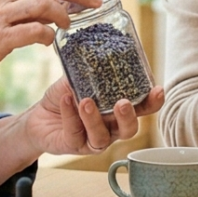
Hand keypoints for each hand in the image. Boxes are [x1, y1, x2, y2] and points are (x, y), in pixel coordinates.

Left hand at [21, 76, 164, 157]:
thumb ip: (89, 71)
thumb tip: (97, 51)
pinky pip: (75, 133)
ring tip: (86, 102)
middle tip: (122, 103)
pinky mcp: (75, 145)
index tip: (158, 90)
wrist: (39, 116)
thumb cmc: (65, 97)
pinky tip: (67, 100)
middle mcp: (111, 128)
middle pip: (129, 130)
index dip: (153, 102)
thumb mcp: (78, 79)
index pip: (142, 108)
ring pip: (102, 137)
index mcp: (118, 110)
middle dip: (128, 117)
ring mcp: (94, 139)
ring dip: (95, 119)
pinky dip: (70, 116)